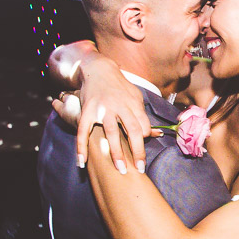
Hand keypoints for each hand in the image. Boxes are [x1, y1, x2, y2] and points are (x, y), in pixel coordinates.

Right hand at [72, 58, 154, 172]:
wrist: (99, 69)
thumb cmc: (120, 87)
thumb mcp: (136, 97)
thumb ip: (143, 116)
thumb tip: (157, 134)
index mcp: (133, 103)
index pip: (143, 125)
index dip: (145, 139)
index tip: (143, 152)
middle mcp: (119, 105)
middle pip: (132, 130)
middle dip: (137, 151)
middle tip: (139, 169)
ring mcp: (102, 108)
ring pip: (111, 132)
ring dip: (116, 152)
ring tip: (120, 169)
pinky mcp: (87, 111)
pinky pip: (83, 131)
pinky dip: (81, 147)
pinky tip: (82, 162)